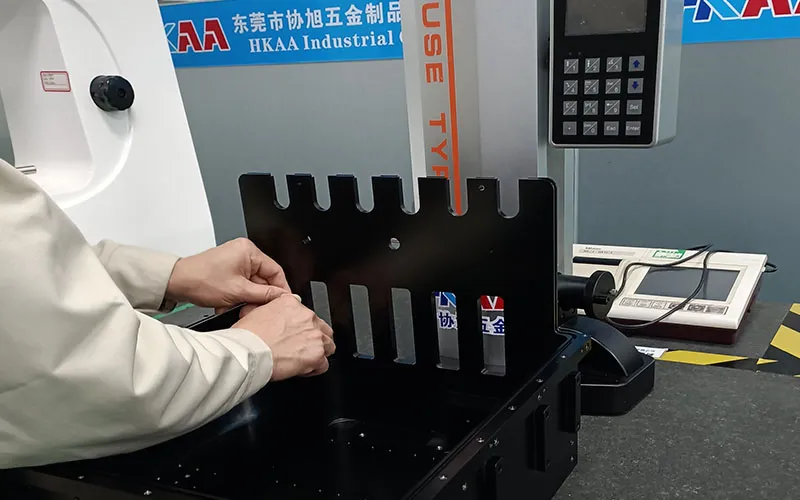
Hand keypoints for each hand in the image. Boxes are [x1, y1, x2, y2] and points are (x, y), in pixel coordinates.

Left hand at [166, 238, 289, 308]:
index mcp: (249, 251)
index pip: (275, 271)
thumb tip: (283, 296)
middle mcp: (243, 252)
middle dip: (258, 296)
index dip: (280, 289)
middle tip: (256, 309)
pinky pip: (241, 283)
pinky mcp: (227, 268)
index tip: (283, 302)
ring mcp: (234, 260)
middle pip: (263, 278)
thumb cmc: (200, 280)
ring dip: (246, 298)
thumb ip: (265, 295)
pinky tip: (228, 304)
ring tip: (236, 306)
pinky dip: (237, 295)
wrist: (176, 283)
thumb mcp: (239, 291)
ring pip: (252, 284)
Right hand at [234, 295, 334, 380]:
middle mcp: (307, 317)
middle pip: (321, 328)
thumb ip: (271, 309)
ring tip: (302, 360)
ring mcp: (315, 335)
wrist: (249, 352)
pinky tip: (302, 370)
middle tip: (300, 348)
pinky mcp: (317, 355)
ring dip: (317, 352)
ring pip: (327, 345)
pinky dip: (314, 369)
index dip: (301, 327)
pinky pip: (324, 364)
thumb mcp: (256, 311)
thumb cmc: (248, 337)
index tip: (295, 335)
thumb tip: (273, 314)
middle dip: (313, 339)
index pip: (306, 314)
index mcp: (292, 304)